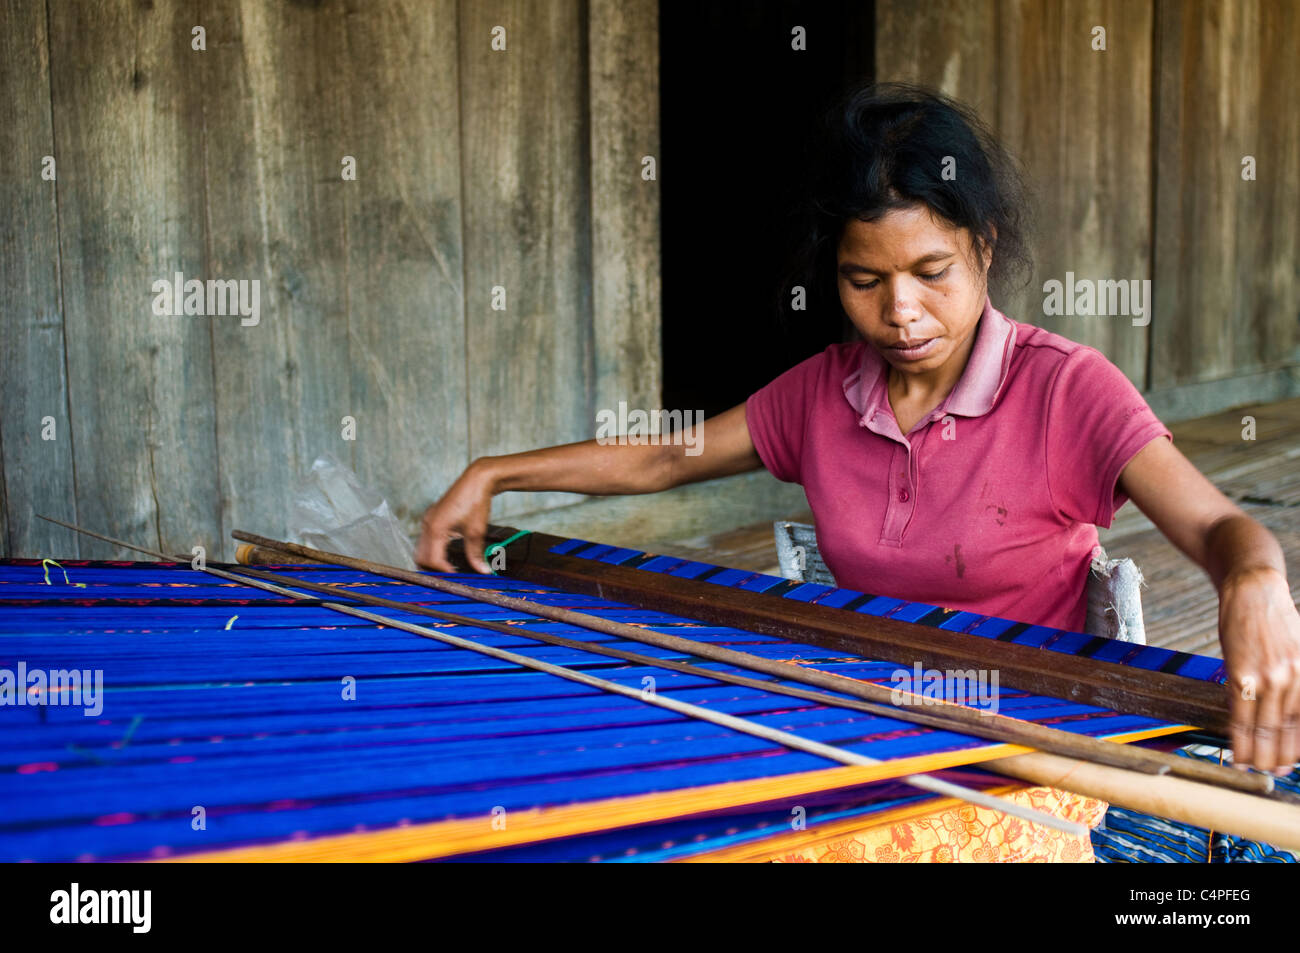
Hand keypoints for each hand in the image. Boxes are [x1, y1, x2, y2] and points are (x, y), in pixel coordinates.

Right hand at [415, 461, 495, 573]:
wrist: (477, 480)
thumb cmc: (476, 501)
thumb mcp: (477, 531)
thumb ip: (476, 554)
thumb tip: (482, 572)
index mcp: (436, 528)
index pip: (432, 559)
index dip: (443, 572)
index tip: (456, 579)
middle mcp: (428, 524)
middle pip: (420, 556)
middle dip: (432, 569)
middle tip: (449, 577)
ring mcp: (428, 519)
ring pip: (421, 549)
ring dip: (431, 561)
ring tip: (448, 568)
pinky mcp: (432, 517)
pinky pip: (426, 539)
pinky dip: (433, 550)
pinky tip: (447, 555)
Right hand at [1217, 566, 1299, 774]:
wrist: (1253, 589)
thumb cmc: (1274, 617)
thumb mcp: (1294, 650)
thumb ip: (1291, 680)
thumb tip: (1283, 711)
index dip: (1296, 746)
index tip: (1290, 762)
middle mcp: (1294, 679)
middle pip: (1286, 729)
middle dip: (1279, 756)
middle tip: (1273, 772)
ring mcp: (1269, 677)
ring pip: (1264, 726)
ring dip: (1258, 752)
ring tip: (1254, 768)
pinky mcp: (1242, 672)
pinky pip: (1240, 713)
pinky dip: (1238, 736)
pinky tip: (1237, 749)